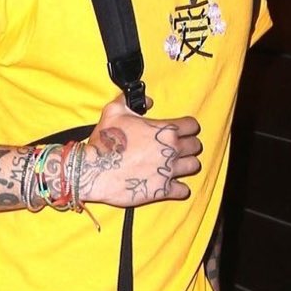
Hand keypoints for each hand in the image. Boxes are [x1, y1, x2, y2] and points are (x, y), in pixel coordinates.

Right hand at [79, 97, 201, 207]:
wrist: (94, 170)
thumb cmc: (105, 142)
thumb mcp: (113, 111)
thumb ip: (130, 100)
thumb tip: (147, 102)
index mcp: (165, 130)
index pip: (192, 126)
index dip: (187, 127)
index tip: (181, 131)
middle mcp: (172, 150)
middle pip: (196, 146)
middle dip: (189, 145)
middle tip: (177, 148)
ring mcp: (169, 171)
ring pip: (193, 166)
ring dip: (186, 165)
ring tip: (176, 165)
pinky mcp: (163, 190)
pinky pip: (183, 190)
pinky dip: (180, 188)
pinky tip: (171, 185)